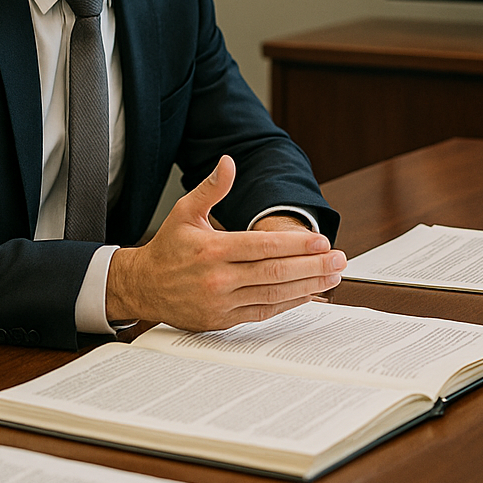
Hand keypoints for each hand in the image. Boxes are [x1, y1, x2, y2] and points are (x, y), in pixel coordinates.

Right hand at [106, 155, 345, 331]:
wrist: (143, 287)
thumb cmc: (168, 248)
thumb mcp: (184, 211)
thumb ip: (211, 188)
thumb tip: (228, 162)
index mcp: (212, 249)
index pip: (263, 246)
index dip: (296, 245)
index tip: (322, 241)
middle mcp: (218, 278)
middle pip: (275, 272)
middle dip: (312, 266)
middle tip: (339, 260)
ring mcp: (222, 302)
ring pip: (274, 295)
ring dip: (308, 286)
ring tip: (333, 277)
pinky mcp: (224, 320)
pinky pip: (263, 312)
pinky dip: (289, 304)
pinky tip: (309, 295)